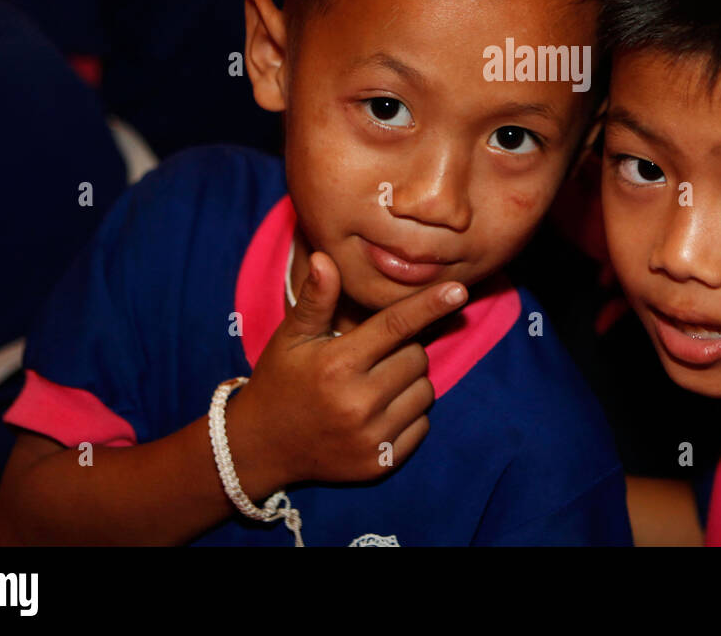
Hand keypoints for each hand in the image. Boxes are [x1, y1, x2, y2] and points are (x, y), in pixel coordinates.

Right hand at [233, 250, 467, 485]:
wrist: (261, 447)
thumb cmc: (280, 381)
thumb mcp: (291, 337)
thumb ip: (317, 299)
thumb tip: (326, 257)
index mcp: (337, 364)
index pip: (395, 326)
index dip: (429, 305)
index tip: (459, 290)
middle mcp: (357, 403)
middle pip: (417, 358)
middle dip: (403, 351)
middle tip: (372, 357)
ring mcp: (371, 437)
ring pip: (425, 391)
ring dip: (410, 382)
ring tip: (375, 384)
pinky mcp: (381, 463)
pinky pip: (422, 426)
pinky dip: (410, 415)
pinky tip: (379, 413)